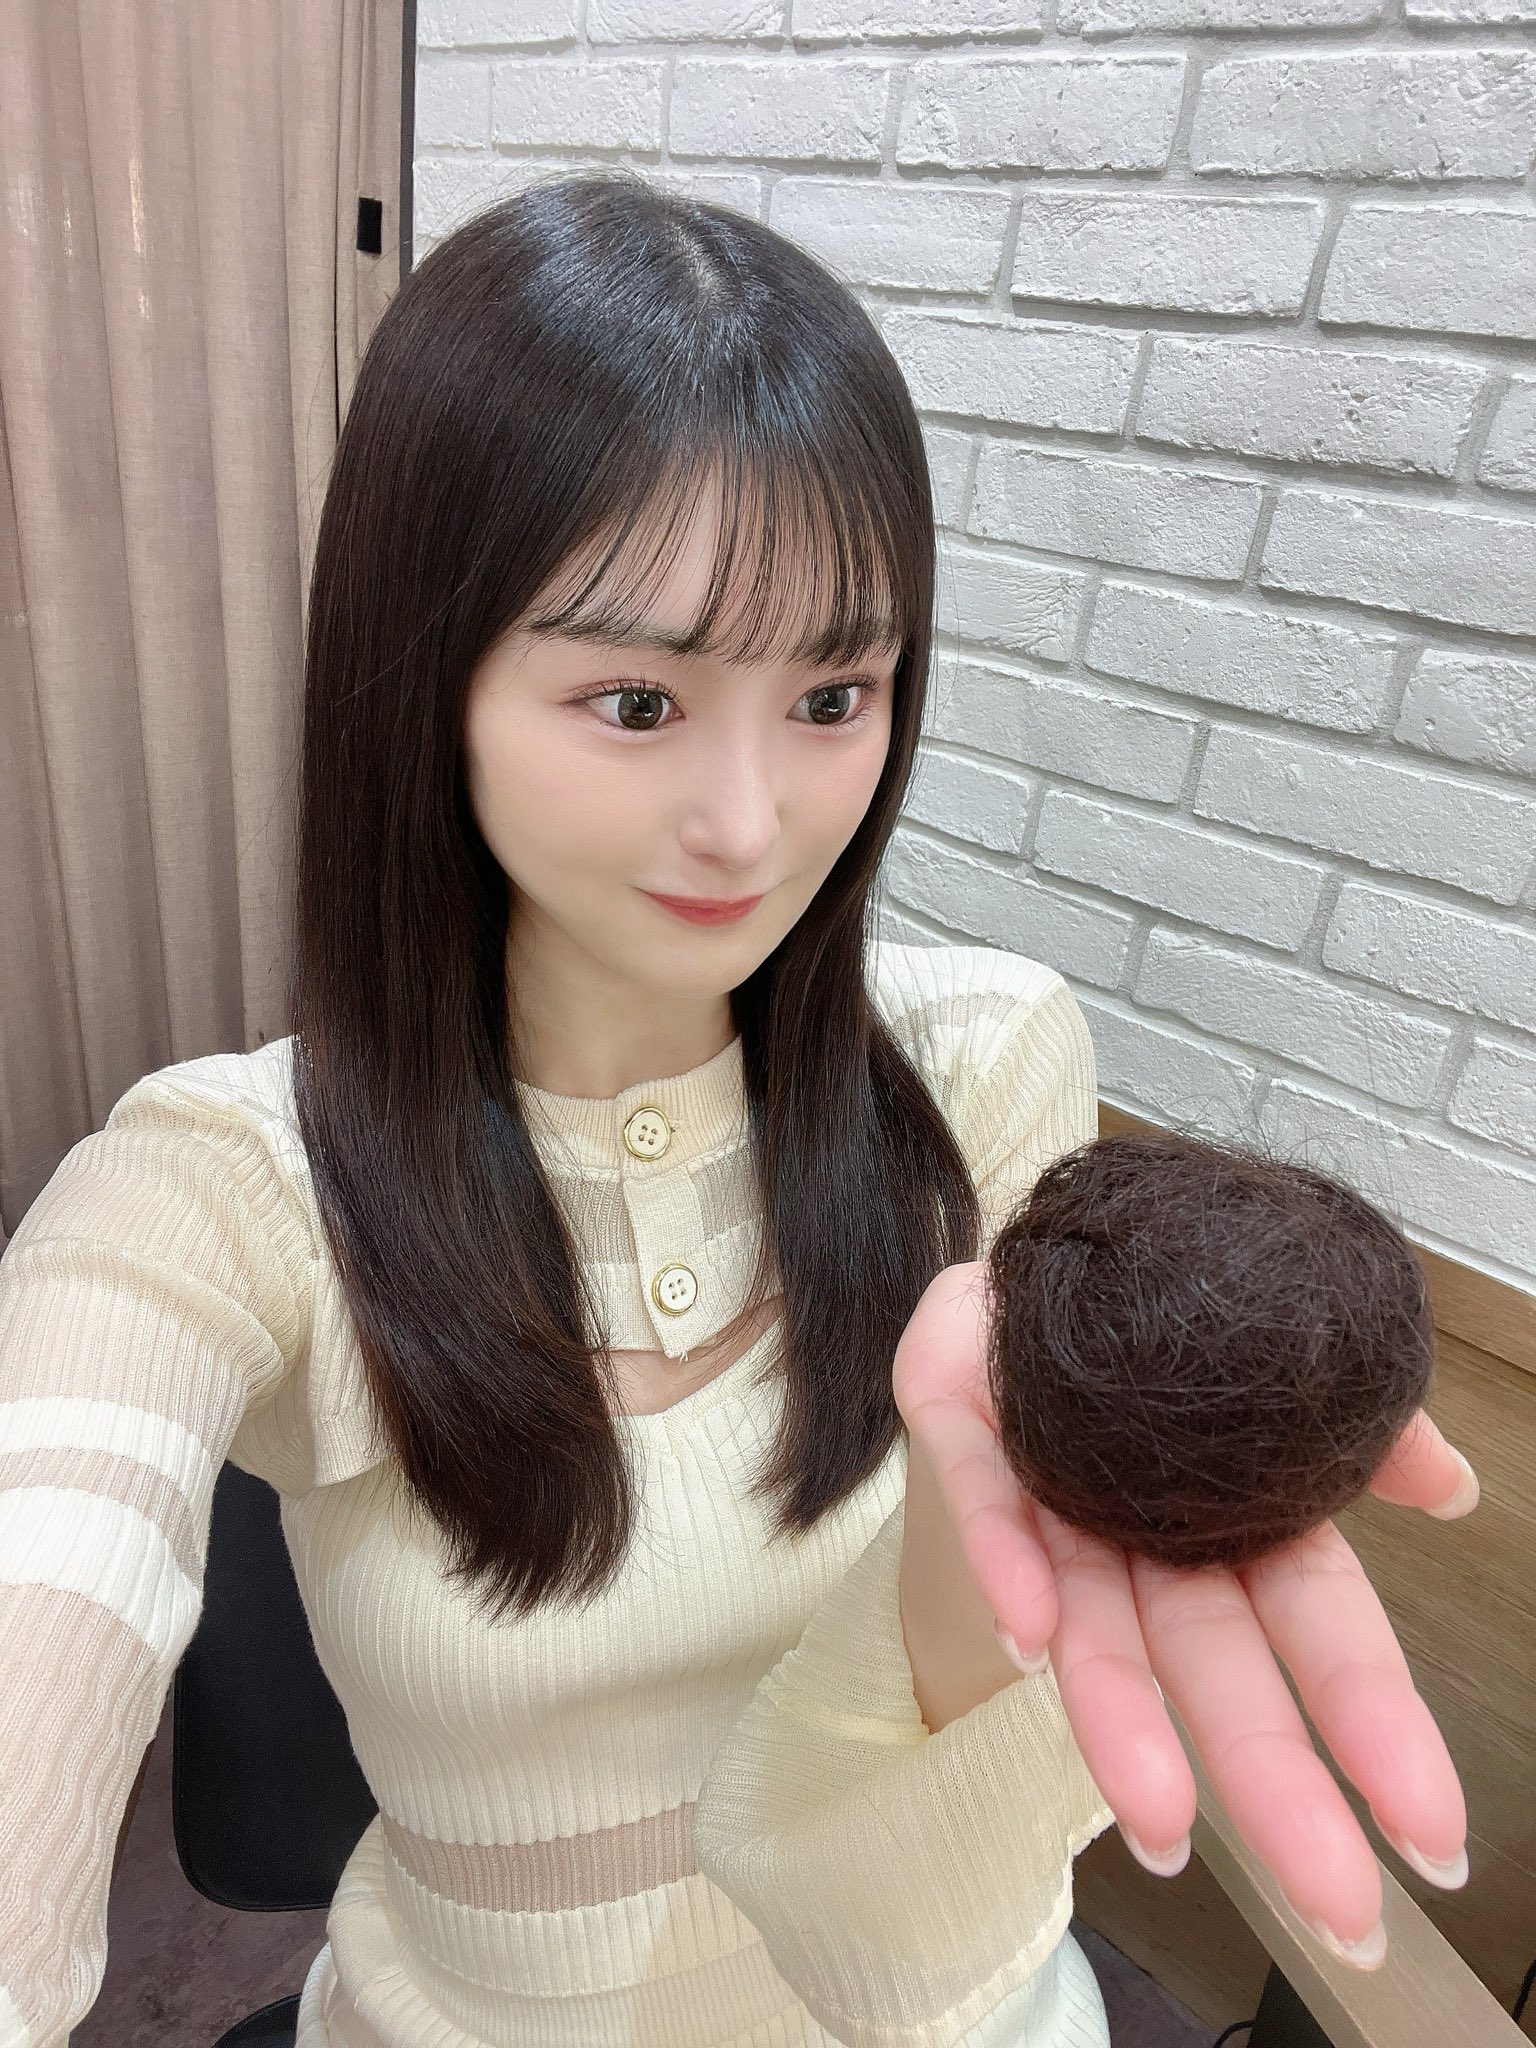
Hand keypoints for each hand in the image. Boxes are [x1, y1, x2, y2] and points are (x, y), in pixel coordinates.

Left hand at [892, 1260, 1475, 1971]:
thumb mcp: (1286, 1360)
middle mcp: (1145, 1533)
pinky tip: (1030, 1640)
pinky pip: (984, 1510)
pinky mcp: (963, 1431)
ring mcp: (1051, 1499)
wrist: (1037, 1268)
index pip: (1317, 1627)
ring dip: (1123, 1722)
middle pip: (1211, 1663)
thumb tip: (1447, 1482)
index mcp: (1235, 1516)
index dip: (1370, 1722)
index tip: (1428, 1836)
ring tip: (1157, 1819)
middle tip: (1337, 1909)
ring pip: (1092, 1628)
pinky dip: (1007, 1571)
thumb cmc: (1160, 1333)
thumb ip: (1365, 1419)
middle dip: (1271, 1782)